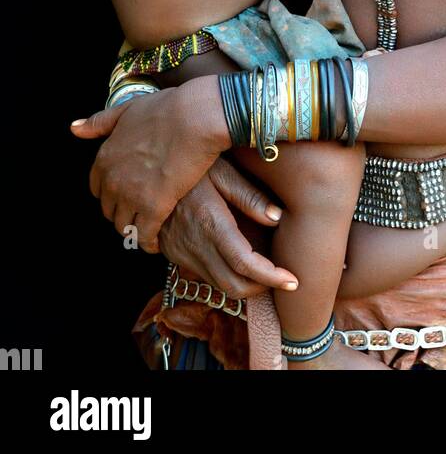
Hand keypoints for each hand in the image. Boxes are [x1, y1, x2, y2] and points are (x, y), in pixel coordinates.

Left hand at [70, 78, 230, 252]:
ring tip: (149, 228)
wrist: (195, 117)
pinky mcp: (153, 208)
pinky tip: (156, 242)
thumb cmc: (168, 109)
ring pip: (124, 227)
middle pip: (109, 210)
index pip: (97, 189)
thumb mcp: (128, 109)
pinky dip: (148, 241)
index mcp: (105, 157)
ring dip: (134, 230)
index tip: (127, 193)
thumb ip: (101, 122)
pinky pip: (143, 236)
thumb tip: (75, 129)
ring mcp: (131, 195)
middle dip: (123, 212)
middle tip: (141, 211)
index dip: (112, 192)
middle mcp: (112, 180)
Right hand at [158, 157, 297, 298]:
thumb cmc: (191, 164)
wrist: (144, 171)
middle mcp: (194, 245)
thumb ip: (249, 196)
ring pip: (217, 284)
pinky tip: (237, 259)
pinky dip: (224, 274)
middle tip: (282, 278)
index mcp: (210, 223)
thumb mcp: (221, 170)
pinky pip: (203, 274)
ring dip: (243, 284)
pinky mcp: (172, 253)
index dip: (271, 277)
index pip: (244, 264)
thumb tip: (278, 218)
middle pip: (232, 286)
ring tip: (264, 271)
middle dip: (260, 289)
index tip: (292, 280)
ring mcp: (180, 252)